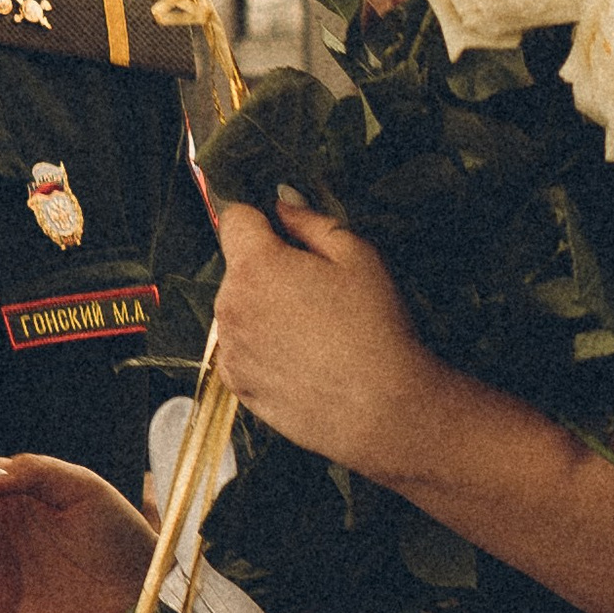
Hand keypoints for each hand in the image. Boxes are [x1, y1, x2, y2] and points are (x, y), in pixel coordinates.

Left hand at [211, 194, 440, 477]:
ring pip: (239, 310)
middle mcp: (230, 305)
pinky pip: (240, 351)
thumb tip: (280, 203)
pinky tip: (302, 360)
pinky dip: (261, 349)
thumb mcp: (358, 255)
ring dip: (263, 310)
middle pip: (239, 268)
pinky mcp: (237, 386)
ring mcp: (230, 349)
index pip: (235, 218)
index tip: (289, 235)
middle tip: (318, 292)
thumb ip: (310, 222)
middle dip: (268, 270)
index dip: (262, 220)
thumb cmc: (376, 327)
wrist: (383, 410)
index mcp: (256, 266)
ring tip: (314, 332)